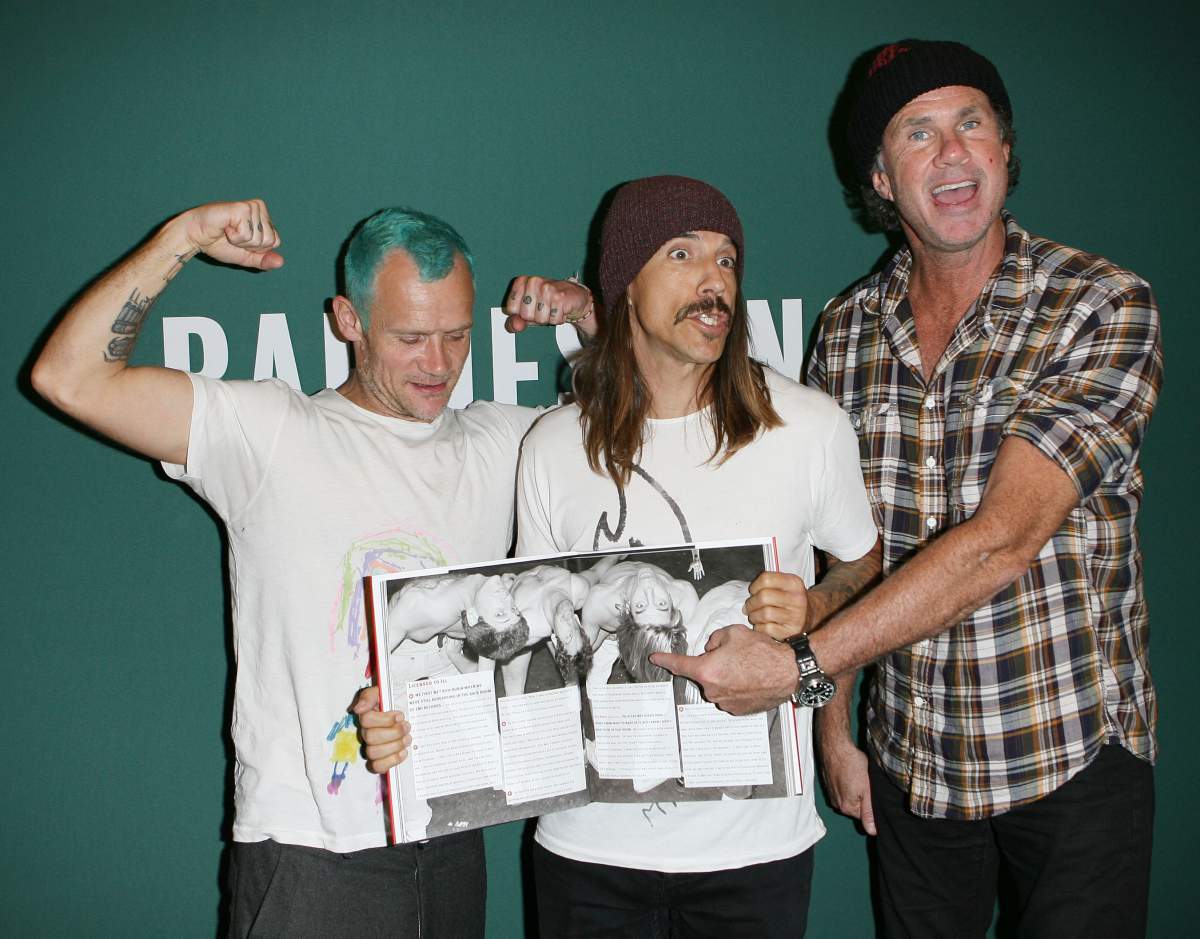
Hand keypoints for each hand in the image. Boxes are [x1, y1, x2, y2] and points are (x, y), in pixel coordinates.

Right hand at [176, 199, 283, 270]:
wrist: (196, 237)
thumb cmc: (218, 243)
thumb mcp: (246, 257)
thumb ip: (263, 260)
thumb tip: (281, 262)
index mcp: (263, 217)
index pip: (275, 242)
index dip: (256, 249)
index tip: (241, 241)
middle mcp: (259, 208)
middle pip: (269, 241)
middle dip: (249, 246)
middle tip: (233, 236)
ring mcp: (251, 207)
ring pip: (259, 239)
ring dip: (240, 241)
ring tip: (228, 230)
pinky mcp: (241, 208)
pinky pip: (247, 235)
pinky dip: (234, 237)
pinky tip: (225, 227)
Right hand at [350, 685, 410, 773]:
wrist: (412, 708)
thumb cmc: (397, 699)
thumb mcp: (384, 691)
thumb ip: (369, 696)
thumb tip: (358, 709)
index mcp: (367, 715)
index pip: (366, 720)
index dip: (384, 720)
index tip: (400, 715)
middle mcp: (366, 732)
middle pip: (370, 738)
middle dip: (393, 733)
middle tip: (407, 727)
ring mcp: (372, 746)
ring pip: (373, 753)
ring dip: (394, 746)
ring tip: (408, 738)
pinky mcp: (381, 759)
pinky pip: (377, 766)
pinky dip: (391, 761)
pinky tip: (403, 752)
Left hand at [503, 276, 596, 336]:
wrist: (575, 297)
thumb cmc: (550, 302)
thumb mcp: (529, 311)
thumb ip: (516, 320)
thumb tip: (513, 326)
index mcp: (522, 282)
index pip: (511, 309)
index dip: (521, 314)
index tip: (531, 307)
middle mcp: (533, 281)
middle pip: (525, 315)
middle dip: (535, 318)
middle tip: (544, 308)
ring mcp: (546, 288)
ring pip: (540, 319)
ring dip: (548, 318)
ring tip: (553, 308)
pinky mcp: (559, 297)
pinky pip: (553, 320)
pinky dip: (558, 319)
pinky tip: (560, 310)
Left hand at [649, 624, 797, 715]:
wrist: (787, 672)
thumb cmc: (762, 652)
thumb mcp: (733, 633)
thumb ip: (715, 639)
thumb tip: (711, 648)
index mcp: (707, 670)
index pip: (679, 665)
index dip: (665, 660)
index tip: (655, 659)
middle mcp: (713, 690)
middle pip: (704, 674)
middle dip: (714, 664)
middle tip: (734, 656)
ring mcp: (725, 703)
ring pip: (717, 685)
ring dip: (726, 677)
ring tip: (747, 668)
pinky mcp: (738, 710)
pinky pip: (729, 695)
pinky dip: (736, 687)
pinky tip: (751, 679)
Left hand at [745, 571, 808, 640]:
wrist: (809, 615)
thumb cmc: (789, 598)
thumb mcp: (784, 584)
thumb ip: (767, 583)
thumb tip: (749, 594)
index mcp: (794, 583)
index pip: (766, 579)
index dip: (754, 586)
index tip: (753, 591)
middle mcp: (797, 599)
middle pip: (764, 597)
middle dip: (751, 603)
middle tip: (749, 606)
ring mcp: (795, 617)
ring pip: (764, 614)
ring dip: (753, 616)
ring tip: (754, 616)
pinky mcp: (790, 632)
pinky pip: (766, 629)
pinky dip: (759, 627)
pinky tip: (762, 625)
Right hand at [819, 739, 875, 834]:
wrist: (835, 746)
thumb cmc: (852, 765)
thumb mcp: (867, 789)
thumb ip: (869, 812)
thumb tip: (872, 831)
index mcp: (847, 808)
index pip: (865, 816)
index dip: (871, 804)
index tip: (872, 792)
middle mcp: (837, 803)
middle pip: (856, 807)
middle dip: (863, 797)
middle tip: (865, 782)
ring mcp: (831, 793)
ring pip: (848, 797)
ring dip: (854, 790)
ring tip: (857, 776)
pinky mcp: (828, 783)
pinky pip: (841, 788)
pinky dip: (846, 783)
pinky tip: (849, 772)